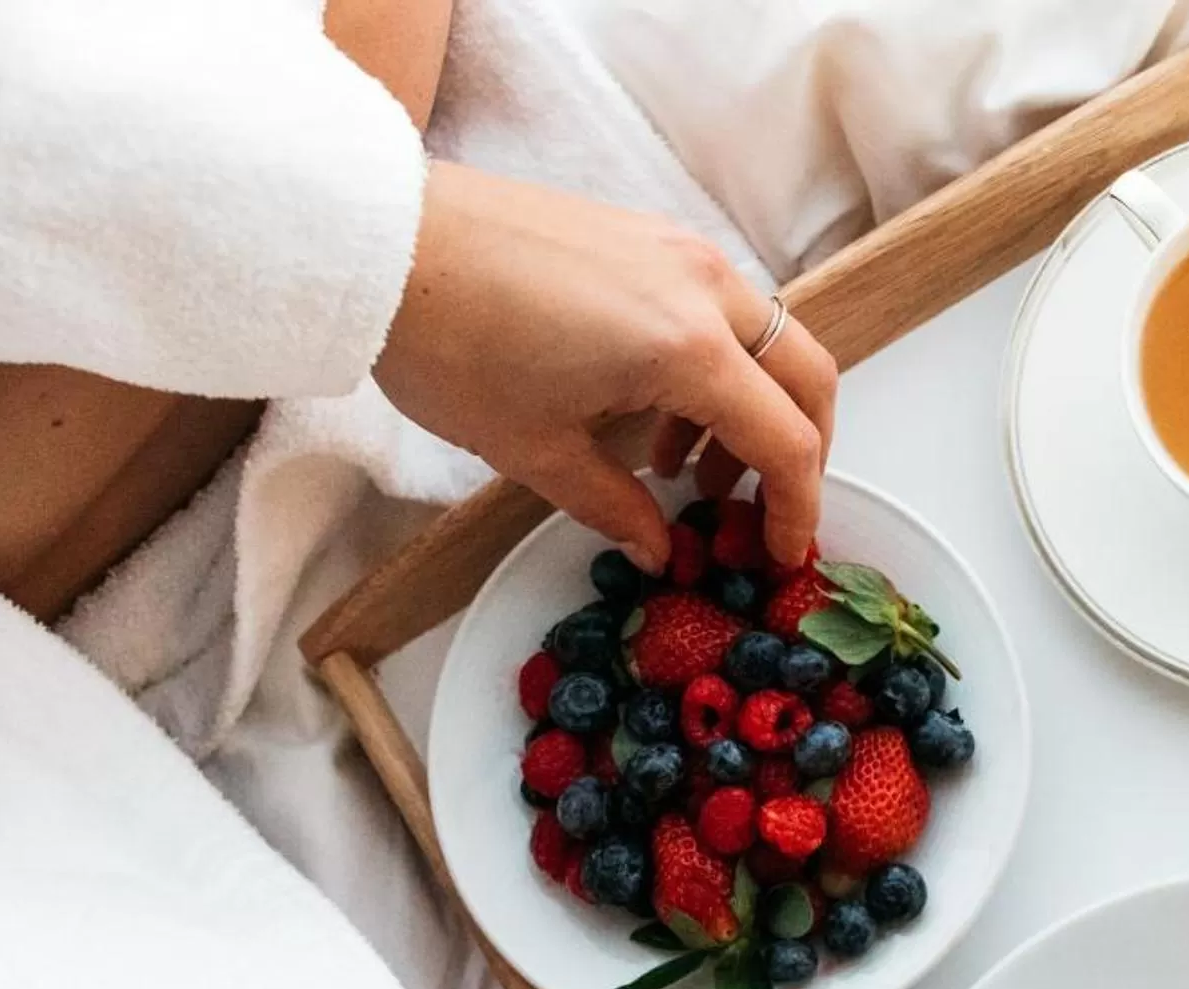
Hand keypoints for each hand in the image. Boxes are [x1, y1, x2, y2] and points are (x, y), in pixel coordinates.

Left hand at [373, 163, 834, 571]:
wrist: (383, 240)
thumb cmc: (451, 343)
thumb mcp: (535, 450)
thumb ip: (615, 506)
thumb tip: (659, 547)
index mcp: (688, 348)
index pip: (786, 440)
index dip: (796, 508)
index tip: (780, 553)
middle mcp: (704, 287)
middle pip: (805, 376)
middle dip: (800, 451)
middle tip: (763, 507)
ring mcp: (679, 250)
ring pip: (765, 338)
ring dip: (750, 408)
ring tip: (683, 469)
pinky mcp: (647, 234)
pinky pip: (718, 306)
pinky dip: (714, 364)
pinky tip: (651, 407)